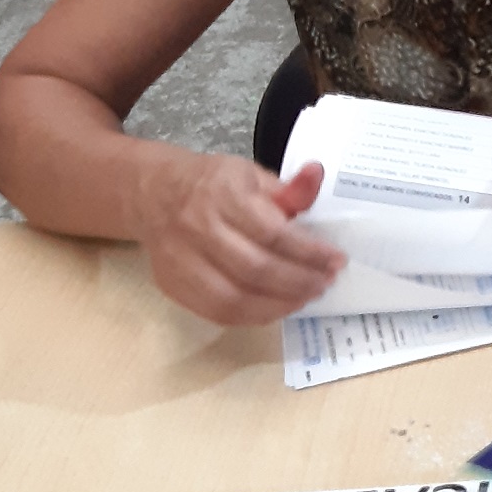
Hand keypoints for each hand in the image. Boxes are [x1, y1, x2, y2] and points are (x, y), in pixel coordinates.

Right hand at [135, 152, 341, 326]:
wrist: (155, 195)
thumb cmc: (213, 185)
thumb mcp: (252, 175)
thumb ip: (288, 187)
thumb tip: (317, 176)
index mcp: (223, 194)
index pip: (273, 232)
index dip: (309, 252)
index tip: (336, 260)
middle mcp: (198, 228)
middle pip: (256, 269)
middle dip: (299, 282)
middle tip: (325, 282)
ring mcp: (181, 261)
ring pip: (235, 298)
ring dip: (279, 304)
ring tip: (306, 297)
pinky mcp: (172, 285)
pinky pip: (217, 312)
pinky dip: (253, 316)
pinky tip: (277, 307)